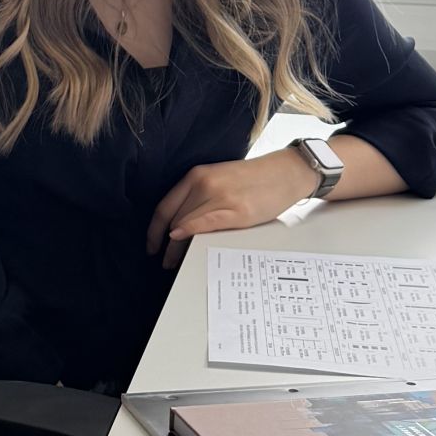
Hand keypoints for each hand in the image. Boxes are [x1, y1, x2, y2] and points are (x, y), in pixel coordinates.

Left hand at [146, 148, 317, 265]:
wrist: (284, 172)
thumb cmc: (254, 179)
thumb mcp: (219, 179)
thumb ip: (199, 196)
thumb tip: (180, 225)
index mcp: (197, 175)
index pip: (165, 205)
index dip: (153, 229)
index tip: (151, 244)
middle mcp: (204, 183)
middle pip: (173, 218)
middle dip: (164, 244)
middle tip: (163, 260)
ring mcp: (220, 196)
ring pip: (185, 224)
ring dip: (176, 248)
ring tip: (172, 262)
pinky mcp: (236, 210)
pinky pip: (205, 222)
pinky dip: (188, 231)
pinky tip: (179, 239)